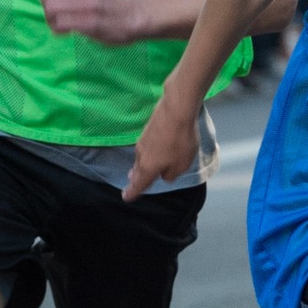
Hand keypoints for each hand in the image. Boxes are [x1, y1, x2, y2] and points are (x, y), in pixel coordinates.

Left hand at [36, 0, 142, 44]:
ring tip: (60, 24)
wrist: (135, 15)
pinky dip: (58, 29)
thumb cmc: (107, 0)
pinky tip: (66, 31)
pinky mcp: (92, 22)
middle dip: (45, 6)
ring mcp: (89, 4)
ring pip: (51, 7)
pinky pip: (62, 23)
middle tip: (55, 14)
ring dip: (50, 19)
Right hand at [124, 82, 198, 200]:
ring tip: (140, 168)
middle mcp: (141, 155)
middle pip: (137, 170)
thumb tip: (164, 174)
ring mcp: (143, 140)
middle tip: (131, 182)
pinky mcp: (148, 129)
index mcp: (148, 168)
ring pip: (141, 157)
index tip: (126, 197)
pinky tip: (153, 149)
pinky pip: (147, 145)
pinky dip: (148, 151)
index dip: (132, 192)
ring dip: (141, 164)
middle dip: (135, 178)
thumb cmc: (180, 141)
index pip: (138, 184)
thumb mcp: (182, 165)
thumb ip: (171, 174)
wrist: (176, 110)